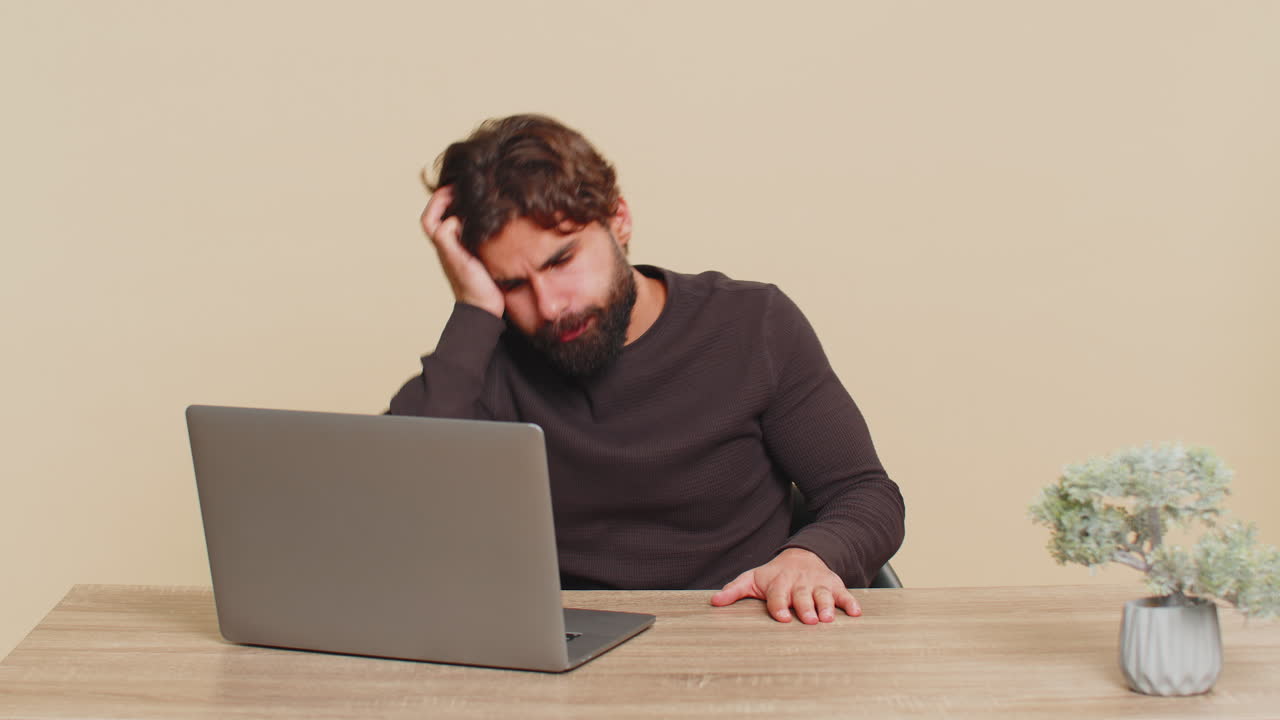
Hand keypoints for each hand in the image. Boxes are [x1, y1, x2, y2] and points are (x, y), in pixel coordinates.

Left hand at [421, 186, 504, 317]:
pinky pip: (467, 232)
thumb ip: (448, 239)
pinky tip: (485, 217)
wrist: (484, 310)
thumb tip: (452, 219)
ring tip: (472, 197)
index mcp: (443, 246)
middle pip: (438, 218)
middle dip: (446, 200)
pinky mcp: (473, 255)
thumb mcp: (458, 261)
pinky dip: (471, 220)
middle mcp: (449, 247)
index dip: (437, 201)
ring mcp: (460, 251)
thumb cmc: (472, 288)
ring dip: (458, 208)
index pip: (429, 219)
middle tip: (462, 188)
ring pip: (452, 224)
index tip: (453, 189)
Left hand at [709, 548, 860, 623]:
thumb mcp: (752, 579)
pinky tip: (856, 613)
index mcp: (778, 582)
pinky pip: (844, 594)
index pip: (777, 595)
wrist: (802, 556)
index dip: (779, 605)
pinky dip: (851, 602)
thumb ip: (734, 590)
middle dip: (805, 607)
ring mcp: (817, 584)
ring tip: (828, 618)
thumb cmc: (774, 575)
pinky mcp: (834, 585)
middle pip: (802, 596)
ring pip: (823, 595)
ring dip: (827, 606)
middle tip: (809, 620)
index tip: (781, 617)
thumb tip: (714, 602)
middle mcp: (799, 583)